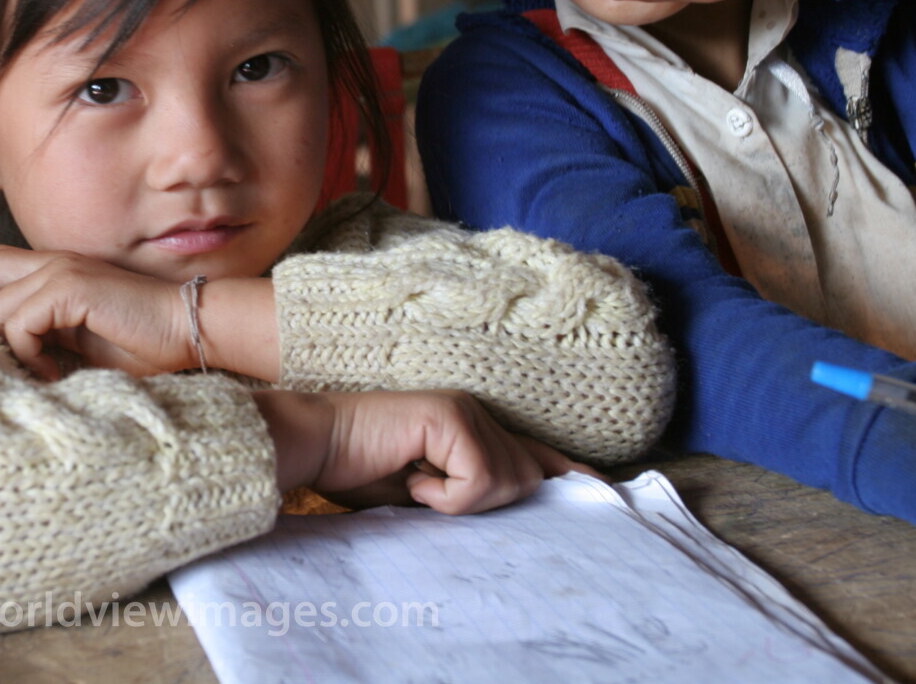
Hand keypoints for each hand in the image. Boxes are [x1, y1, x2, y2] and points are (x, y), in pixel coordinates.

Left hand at [0, 247, 189, 380]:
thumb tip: (1, 355)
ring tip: (41, 372)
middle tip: (10, 357)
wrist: (189, 328)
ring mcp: (59, 271)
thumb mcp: (78, 339)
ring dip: (7, 347)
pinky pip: (19, 323)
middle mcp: (50, 261)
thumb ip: (43, 334)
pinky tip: (55, 372)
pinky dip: (28, 355)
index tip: (6, 350)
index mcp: (52, 269)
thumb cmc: (143, 341)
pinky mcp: (70, 289)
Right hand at [255, 389, 595, 515]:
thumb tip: (515, 506)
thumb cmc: (358, 470)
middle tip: (429, 495)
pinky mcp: (449, 417)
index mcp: (472, 425)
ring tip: (415, 483)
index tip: (601, 491)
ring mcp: (464, 409)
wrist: (314, 446)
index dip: (569, 474)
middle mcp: (476, 410)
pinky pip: (479, 479)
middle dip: (486, 503)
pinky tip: (410, 477)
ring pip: (508, 481)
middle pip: (528, 478)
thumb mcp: (425, 491)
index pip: (536, 453)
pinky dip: (445, 495)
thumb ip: (468, 492)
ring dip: (462, 500)